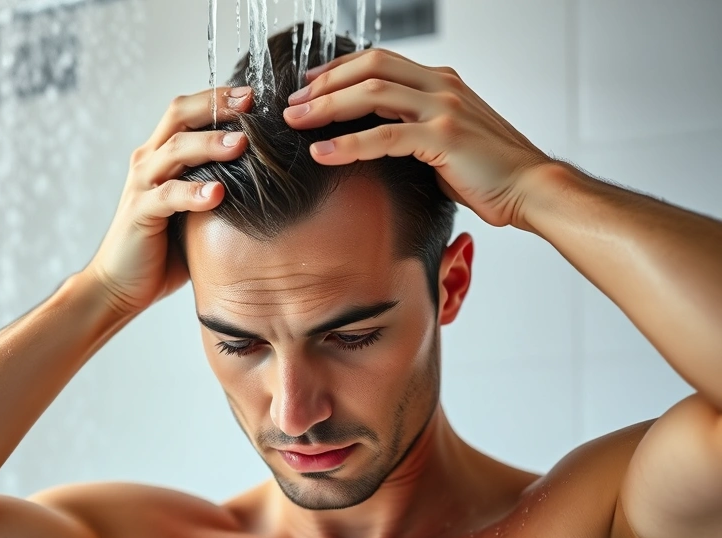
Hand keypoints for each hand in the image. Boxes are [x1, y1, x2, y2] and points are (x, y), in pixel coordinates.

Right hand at [84, 87, 251, 315]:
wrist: (120, 284)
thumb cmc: (163, 247)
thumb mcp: (196, 209)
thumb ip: (218, 187)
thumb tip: (269, 178)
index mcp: (162, 155)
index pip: (188, 111)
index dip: (219, 97)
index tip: (254, 94)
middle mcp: (149, 162)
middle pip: (179, 115)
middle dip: (216, 105)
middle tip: (251, 103)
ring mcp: (142, 185)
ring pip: (175, 149)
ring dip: (209, 144)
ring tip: (240, 144)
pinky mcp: (139, 213)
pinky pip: (167, 196)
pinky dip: (193, 193)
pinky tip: (217, 194)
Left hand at [283, 49, 551, 227]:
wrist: (531, 188)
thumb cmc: (488, 171)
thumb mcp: (445, 137)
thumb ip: (413, 126)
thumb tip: (374, 133)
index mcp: (440, 82)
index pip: (379, 61)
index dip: (339, 69)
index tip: (309, 85)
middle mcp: (440, 87)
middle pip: (369, 68)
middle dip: (324, 84)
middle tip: (293, 104)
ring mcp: (443, 109)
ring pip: (372, 94)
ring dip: (327, 107)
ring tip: (297, 122)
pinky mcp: (444, 138)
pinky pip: (385, 136)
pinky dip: (349, 144)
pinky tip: (324, 153)